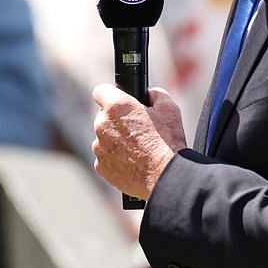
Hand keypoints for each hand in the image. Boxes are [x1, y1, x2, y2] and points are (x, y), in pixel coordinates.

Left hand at [91, 84, 185, 200]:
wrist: (164, 176)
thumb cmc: (167, 142)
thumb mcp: (169, 109)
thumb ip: (155, 94)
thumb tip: (149, 94)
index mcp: (116, 107)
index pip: (101, 91)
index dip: (110, 94)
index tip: (117, 99)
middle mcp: (102, 125)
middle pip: (103, 117)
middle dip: (117, 120)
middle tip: (136, 129)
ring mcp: (99, 147)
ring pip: (104, 138)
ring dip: (115, 141)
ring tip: (137, 149)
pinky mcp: (100, 166)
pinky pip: (105, 158)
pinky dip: (115, 159)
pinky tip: (133, 162)